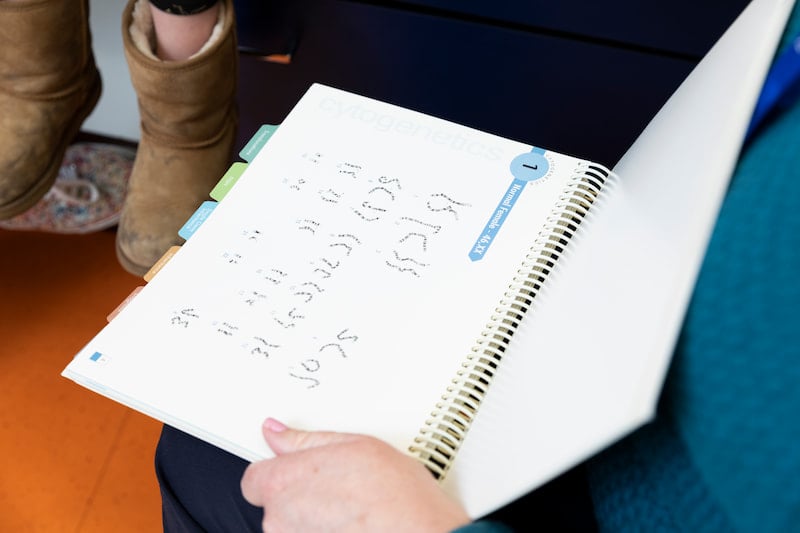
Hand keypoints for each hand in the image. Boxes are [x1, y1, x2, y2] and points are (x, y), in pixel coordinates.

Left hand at [241, 418, 470, 532]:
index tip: (301, 470)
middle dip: (299, 497)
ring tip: (349, 510)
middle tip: (336, 489)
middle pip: (274, 504)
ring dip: (312, 520)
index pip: (255, 478)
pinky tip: (351, 526)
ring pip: (292, 527)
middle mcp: (279, 519)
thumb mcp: (353, 444)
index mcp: (282, 482)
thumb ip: (304, 439)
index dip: (280, 472)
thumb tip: (276, 432)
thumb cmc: (393, 496)